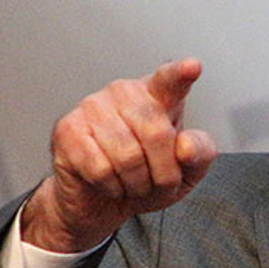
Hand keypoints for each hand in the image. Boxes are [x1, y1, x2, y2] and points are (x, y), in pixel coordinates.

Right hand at [20, 58, 216, 252]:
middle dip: (163, 172)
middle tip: (156, 181)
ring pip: (128, 156)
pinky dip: (111, 187)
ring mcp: (93, 107)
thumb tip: (184, 146)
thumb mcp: (186, 171)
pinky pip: (101, 169)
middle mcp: (125, 93)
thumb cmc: (146, 177)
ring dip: (136, 183)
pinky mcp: (68, 129)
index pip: (171, 80)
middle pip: (158, 135)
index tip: (192, 67)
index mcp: (158, 94)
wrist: (101, 201)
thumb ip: (199, 153)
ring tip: (132, 182)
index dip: (182, 74)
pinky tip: (109, 182)